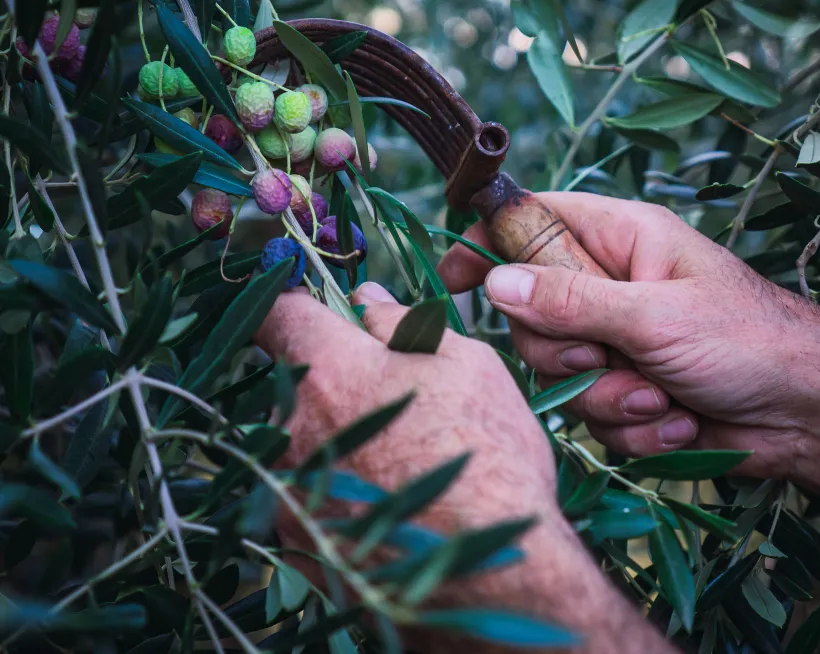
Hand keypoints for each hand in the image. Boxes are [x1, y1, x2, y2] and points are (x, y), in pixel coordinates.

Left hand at [254, 284, 556, 537]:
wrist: (488, 575)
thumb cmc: (486, 457)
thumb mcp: (466, 366)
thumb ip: (404, 324)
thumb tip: (367, 299)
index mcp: (329, 369)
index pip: (277, 313)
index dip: (296, 305)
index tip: (317, 310)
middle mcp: (291, 427)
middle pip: (292, 382)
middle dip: (330, 379)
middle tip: (390, 398)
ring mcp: (288, 490)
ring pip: (299, 440)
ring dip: (333, 436)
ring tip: (397, 459)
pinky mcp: (297, 541)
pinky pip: (306, 493)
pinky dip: (335, 487)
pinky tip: (385, 499)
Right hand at [439, 192, 819, 476]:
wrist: (810, 417)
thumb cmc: (749, 341)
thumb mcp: (657, 315)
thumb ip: (572, 301)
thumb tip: (496, 282)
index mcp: (621, 240)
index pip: (534, 222)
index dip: (489, 243)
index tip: (454, 278)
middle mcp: (611, 288)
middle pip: (531, 313)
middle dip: (567, 353)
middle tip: (607, 359)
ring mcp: (617, 343)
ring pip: (559, 375)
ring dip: (610, 399)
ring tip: (663, 399)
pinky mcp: (627, 394)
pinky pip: (593, 416)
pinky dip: (635, 430)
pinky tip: (680, 423)